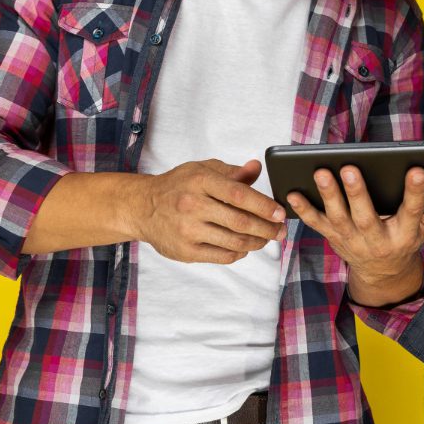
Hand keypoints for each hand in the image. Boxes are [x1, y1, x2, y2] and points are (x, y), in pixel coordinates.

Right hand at [132, 159, 284, 263]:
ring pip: (234, 242)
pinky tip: (245, 247)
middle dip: (267, 228)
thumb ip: (231, 171)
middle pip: (240, 222)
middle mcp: (193, 205)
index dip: (264, 205)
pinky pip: (222, 256)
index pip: (239, 194)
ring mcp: (188, 230)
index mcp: (200, 181)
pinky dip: (239, 253)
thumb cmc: (177, 186)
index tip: (280, 212)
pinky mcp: (185, 251)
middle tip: (280, 231)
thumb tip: (257, 168)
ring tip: (266, 239)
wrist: (142, 207)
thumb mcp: (201, 169)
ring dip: (257, 242)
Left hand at [287, 164, 423, 304]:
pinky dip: (303, 209)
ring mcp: (351, 240)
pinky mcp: (332, 237)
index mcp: (405, 233)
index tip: (417, 169)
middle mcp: (377, 239)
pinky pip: (315, 224)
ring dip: (328, 195)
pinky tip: (291, 190)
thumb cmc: (406, 237)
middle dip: (357, 192)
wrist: (381, 272)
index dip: (416, 192)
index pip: (413, 211)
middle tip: (350, 168)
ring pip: (338, 217)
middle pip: (366, 215)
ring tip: (320, 171)